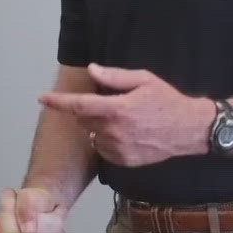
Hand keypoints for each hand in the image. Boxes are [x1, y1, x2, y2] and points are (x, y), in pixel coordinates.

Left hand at [39, 64, 209, 167]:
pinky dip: (108, 140)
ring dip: (99, 126)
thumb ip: (115, 77)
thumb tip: (92, 71)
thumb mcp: (144, 80)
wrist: (190, 130)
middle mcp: (114, 131)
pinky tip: (128, 134)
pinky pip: (104, 149)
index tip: (42, 98)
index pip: (78, 106)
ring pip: (93, 135)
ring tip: (123, 120)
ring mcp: (119, 149)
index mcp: (117, 109)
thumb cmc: (168, 101)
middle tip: (111, 103)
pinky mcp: (124, 161)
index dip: (58, 102)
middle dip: (88, 110)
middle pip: (84, 120)